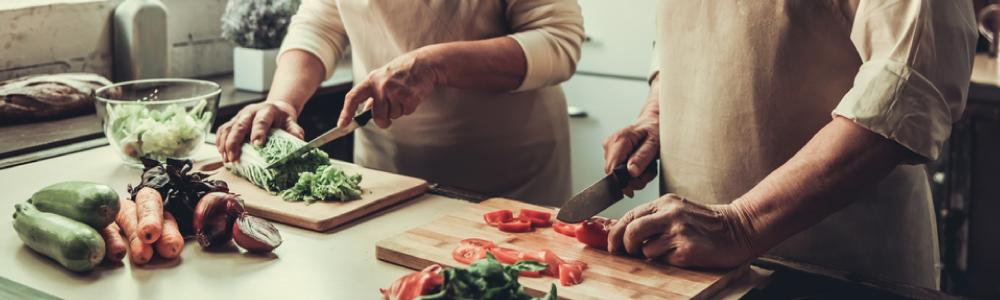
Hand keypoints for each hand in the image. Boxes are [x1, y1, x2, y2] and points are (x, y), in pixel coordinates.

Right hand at [216, 101, 304, 162]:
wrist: (275, 107)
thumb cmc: (282, 117)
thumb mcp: (291, 121)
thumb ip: (294, 130)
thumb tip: (299, 141)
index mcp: (267, 110)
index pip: (261, 121)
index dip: (258, 132)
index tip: (257, 145)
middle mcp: (251, 111)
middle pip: (240, 125)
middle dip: (234, 142)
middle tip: (233, 157)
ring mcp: (240, 116)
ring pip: (228, 128)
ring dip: (225, 144)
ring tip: (226, 159)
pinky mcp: (233, 121)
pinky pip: (222, 130)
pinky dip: (220, 141)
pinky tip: (221, 153)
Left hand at [338, 50, 438, 128]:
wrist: (426, 63)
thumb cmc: (405, 70)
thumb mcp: (384, 76)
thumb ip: (374, 92)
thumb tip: (366, 108)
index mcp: (372, 79)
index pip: (353, 96)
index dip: (346, 112)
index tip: (342, 124)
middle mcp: (381, 85)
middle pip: (377, 115)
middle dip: (384, 119)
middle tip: (391, 111)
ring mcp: (395, 91)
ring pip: (393, 116)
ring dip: (399, 110)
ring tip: (404, 94)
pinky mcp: (408, 96)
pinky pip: (406, 112)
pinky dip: (410, 108)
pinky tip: (412, 95)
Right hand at [603, 116, 658, 196]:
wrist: (652, 122)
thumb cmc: (655, 129)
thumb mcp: (654, 143)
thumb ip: (642, 157)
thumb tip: (631, 172)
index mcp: (619, 140)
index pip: (612, 169)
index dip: (621, 182)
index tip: (633, 188)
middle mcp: (610, 144)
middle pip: (615, 174)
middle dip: (634, 179)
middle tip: (649, 171)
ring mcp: (610, 149)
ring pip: (619, 175)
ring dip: (636, 176)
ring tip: (647, 165)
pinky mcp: (613, 154)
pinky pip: (621, 172)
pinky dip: (634, 172)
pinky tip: (642, 164)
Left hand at [607, 194, 756, 267]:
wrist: (739, 228)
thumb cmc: (708, 223)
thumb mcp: (679, 210)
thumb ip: (655, 217)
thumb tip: (628, 234)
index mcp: (665, 203)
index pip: (630, 215)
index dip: (616, 232)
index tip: (612, 245)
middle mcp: (670, 214)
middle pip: (632, 231)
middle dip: (626, 245)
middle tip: (628, 252)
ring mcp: (679, 232)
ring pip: (647, 249)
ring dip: (652, 255)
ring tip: (671, 250)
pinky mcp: (688, 250)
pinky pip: (665, 261)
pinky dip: (669, 261)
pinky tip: (684, 254)